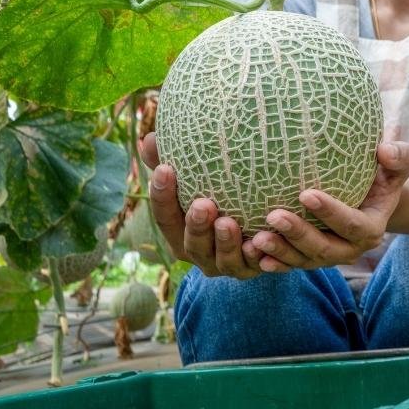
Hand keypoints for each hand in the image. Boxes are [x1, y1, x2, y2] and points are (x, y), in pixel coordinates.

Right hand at [139, 131, 264, 279]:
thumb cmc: (219, 195)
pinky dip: (256, 256)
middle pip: (192, 243)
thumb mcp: (197, 179)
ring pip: (222, 259)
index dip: (162, 195)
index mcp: (180, 231)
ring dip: (225, 242)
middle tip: (202, 204)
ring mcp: (225, 264)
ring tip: (228, 222)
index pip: (165, 216)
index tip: (165, 168)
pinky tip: (259, 243)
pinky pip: (254, 266)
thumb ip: (176, 159)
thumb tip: (149, 139)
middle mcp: (199, 252)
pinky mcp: (253, 269)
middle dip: (196, 226)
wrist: (259, 229)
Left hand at [244, 141, 408, 272]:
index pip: (352, 224)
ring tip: (257, 238)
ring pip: (304, 260)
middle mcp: (351, 249)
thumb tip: (384, 150)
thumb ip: (399, 157)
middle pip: (324, 248)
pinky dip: (273, 262)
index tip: (305, 194)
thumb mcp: (398, 163)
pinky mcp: (310, 259)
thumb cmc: (383, 174)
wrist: (373, 198)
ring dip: (280, 251)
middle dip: (299, 235)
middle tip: (274, 215)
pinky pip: (291, 265)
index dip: (330, 212)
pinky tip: (252, 253)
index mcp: (371, 228)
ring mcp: (329, 257)